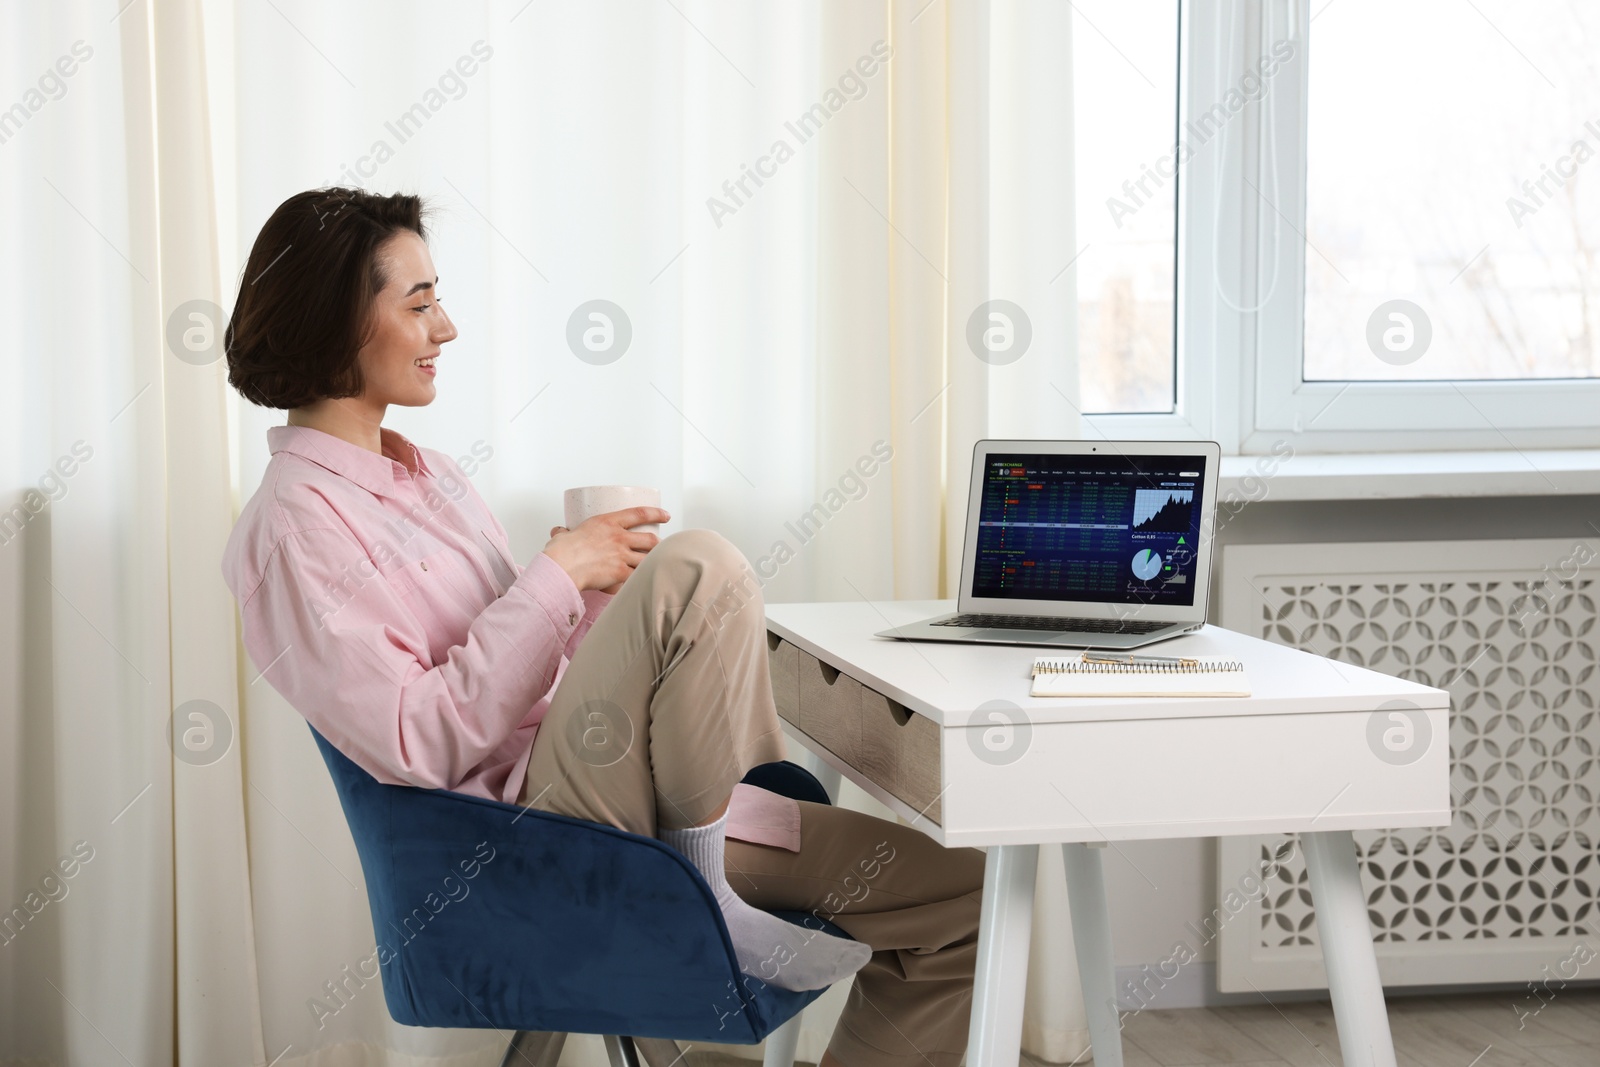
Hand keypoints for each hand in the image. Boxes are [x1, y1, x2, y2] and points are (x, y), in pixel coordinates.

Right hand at [541, 506, 670, 593]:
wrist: (561, 568)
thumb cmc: (560, 552)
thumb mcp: (563, 535)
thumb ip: (565, 533)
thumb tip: (559, 532)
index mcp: (606, 523)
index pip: (639, 513)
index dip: (656, 514)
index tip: (665, 515)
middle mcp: (618, 537)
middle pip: (649, 539)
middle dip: (658, 544)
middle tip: (659, 547)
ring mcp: (621, 555)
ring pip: (648, 558)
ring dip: (652, 562)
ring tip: (655, 565)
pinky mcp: (621, 573)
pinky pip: (639, 576)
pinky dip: (643, 579)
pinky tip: (645, 581)